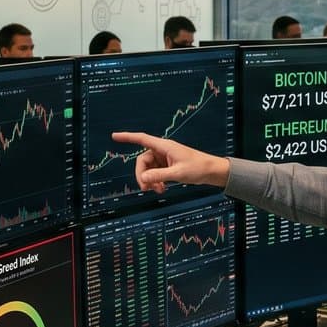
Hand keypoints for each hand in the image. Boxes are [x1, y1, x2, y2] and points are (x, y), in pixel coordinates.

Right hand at [113, 131, 229, 193]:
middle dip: (143, 175)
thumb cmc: (198, 168)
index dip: (127, 137)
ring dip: (150, 180)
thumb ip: (159, 176)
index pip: (142, 139)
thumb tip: (143, 179)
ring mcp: (164, 158)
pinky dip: (156, 181)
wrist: (212, 171)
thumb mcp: (178, 173)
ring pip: (148, 169)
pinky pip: (155, 173)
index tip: (114, 136)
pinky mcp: (167, 166)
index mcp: (164, 146)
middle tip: (146, 189)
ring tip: (158, 190)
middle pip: (142, 161)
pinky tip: (161, 189)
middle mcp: (162, 150)